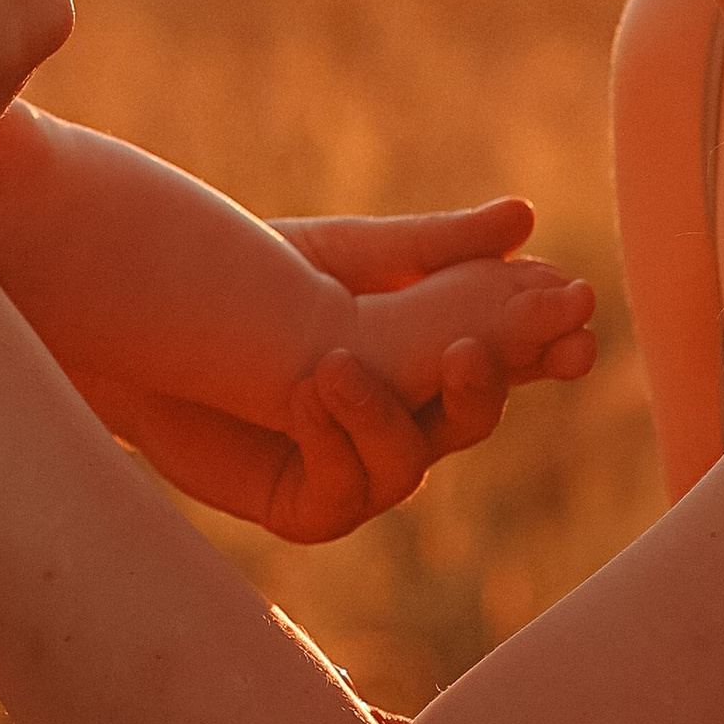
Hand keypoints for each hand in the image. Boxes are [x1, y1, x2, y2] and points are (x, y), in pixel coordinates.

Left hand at [97, 212, 564, 548]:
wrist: (145, 321)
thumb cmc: (244, 278)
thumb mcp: (342, 255)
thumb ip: (432, 247)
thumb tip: (527, 218)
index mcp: (423, 355)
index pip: (505, 356)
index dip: (545, 342)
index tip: (579, 308)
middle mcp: (403, 418)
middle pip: (473, 415)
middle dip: (485, 385)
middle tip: (470, 348)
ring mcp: (358, 468)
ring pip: (413, 460)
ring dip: (383, 414)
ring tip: (336, 364)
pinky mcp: (307, 506)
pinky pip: (347, 489)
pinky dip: (331, 441)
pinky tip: (302, 391)